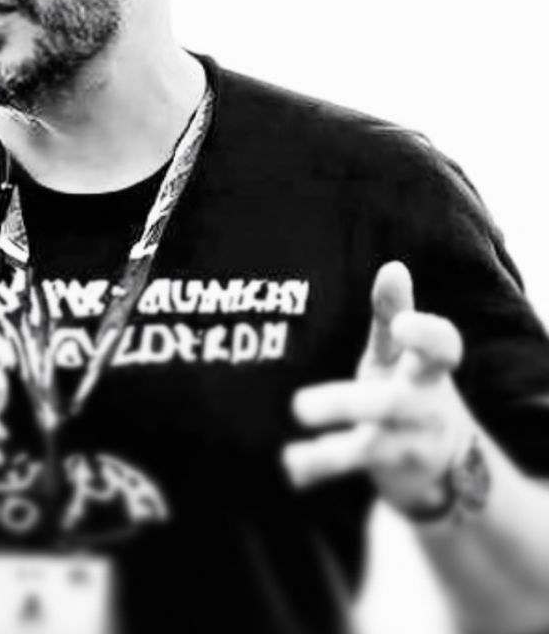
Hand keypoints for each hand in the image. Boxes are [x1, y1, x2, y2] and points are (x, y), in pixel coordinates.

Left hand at [283, 260, 475, 515]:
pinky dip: (319, 465)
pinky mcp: (391, 470)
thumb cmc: (410, 384)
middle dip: (348, 403)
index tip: (401, 325)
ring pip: (372, 446)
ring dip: (330, 448)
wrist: (444, 462)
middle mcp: (425, 407)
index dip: (426, 337)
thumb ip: (392, 310)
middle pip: (391, 404)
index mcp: (428, 369)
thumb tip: (394, 265)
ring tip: (294, 418)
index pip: (442, 348)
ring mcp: (410, 444)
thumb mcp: (400, 350)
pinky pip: (353, 466)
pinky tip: (291, 467)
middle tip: (298, 404)